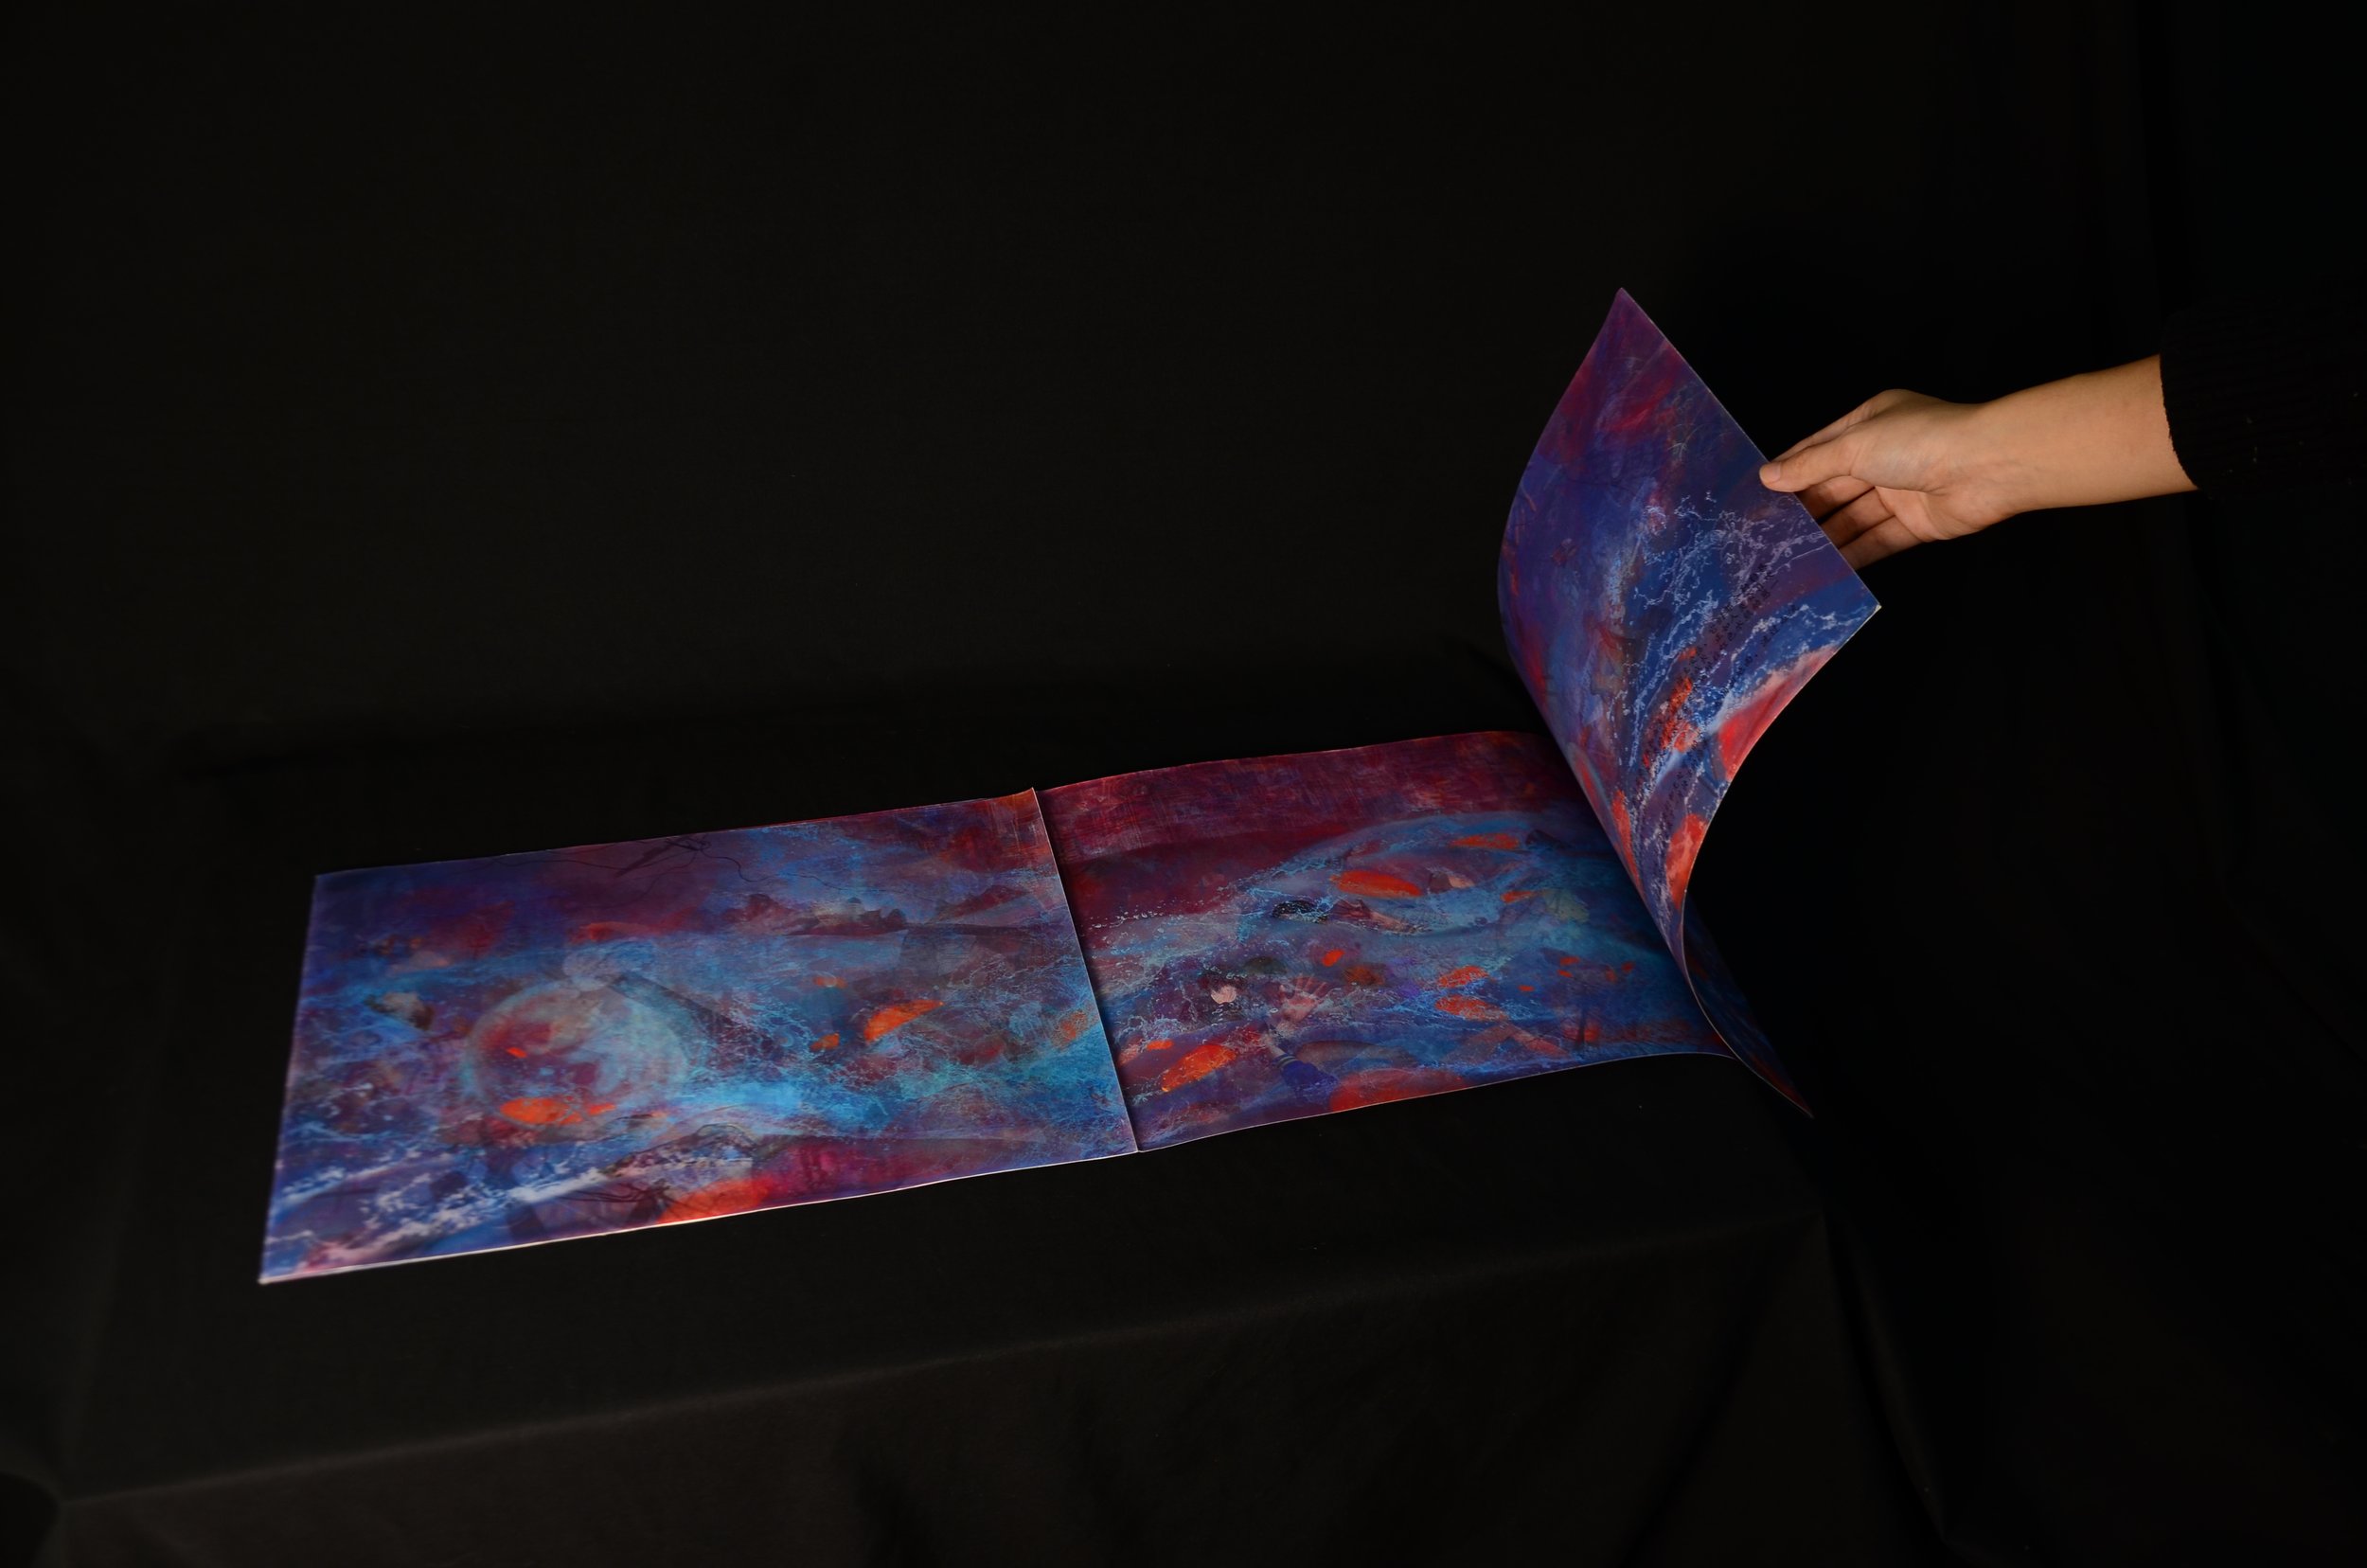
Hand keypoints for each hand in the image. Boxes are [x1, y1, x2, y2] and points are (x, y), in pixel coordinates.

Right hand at [1757, 391, 2017, 568]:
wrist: (1988, 467)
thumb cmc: (1919, 441)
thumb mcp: (1854, 446)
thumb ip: (1811, 465)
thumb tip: (1768, 477)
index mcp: (1870, 423)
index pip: (1820, 448)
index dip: (1791, 470)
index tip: (1758, 495)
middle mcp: (1885, 455)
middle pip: (1835, 486)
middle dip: (1804, 508)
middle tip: (1765, 534)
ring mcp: (1901, 491)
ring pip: (1854, 516)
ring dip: (1825, 536)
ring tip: (1786, 557)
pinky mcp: (1916, 524)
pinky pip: (1877, 540)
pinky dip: (1853, 554)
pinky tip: (1824, 569)